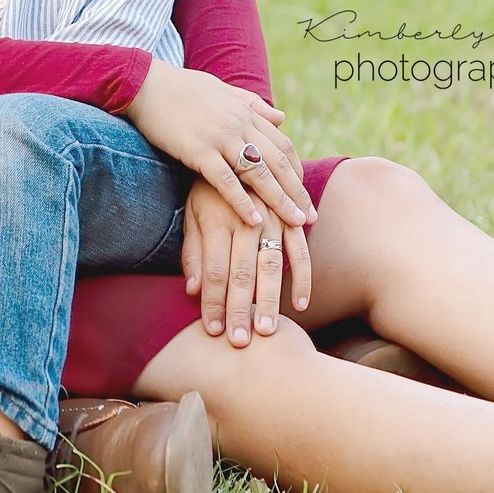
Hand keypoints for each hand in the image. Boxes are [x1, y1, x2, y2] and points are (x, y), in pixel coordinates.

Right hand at [123, 63, 311, 231]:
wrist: (145, 84)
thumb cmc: (181, 88)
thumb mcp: (224, 91)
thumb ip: (254, 105)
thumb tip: (283, 117)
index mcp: (246, 113)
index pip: (282, 146)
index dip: (296, 172)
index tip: (304, 194)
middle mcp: (239, 125)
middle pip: (278, 163)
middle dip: (296, 192)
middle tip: (310, 218)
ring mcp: (219, 138)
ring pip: (258, 174)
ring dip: (279, 201)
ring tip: (293, 224)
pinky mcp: (198, 150)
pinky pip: (226, 180)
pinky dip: (242, 201)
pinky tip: (254, 220)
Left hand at [181, 176, 312, 346]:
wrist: (236, 149)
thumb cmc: (207, 191)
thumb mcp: (191, 214)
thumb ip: (193, 251)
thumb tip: (192, 290)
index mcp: (216, 220)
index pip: (214, 270)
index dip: (213, 303)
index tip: (213, 331)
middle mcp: (246, 221)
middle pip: (242, 273)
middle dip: (240, 310)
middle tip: (240, 342)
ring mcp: (272, 219)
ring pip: (271, 266)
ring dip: (270, 301)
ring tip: (268, 331)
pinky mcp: (291, 219)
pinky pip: (300, 251)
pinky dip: (302, 277)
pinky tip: (300, 304)